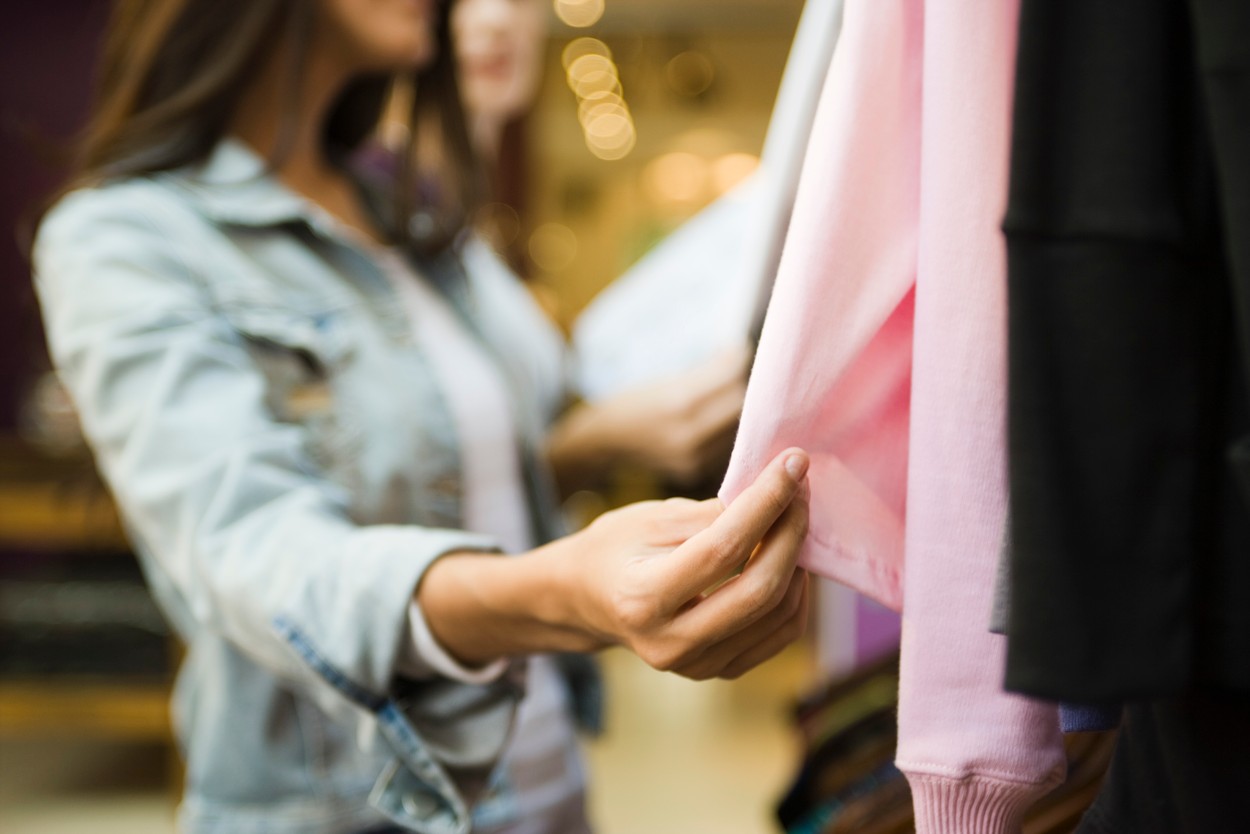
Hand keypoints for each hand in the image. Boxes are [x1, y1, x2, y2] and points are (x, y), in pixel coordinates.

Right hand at [417, 448, 810, 680]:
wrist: (587, 601)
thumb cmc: (614, 549)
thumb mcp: (648, 518)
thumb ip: (710, 514)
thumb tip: (773, 498)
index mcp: (642, 598)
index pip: (722, 550)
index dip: (765, 504)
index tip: (792, 463)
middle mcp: (669, 643)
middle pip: (758, 591)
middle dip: (791, 533)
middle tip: (800, 489)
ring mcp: (695, 666)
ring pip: (777, 614)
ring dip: (797, 560)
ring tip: (793, 517)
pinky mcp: (718, 670)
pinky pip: (778, 634)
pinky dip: (794, 592)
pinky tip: (787, 556)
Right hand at [548, 347, 749, 490]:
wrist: (606, 442)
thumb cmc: (635, 402)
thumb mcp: (666, 379)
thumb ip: (708, 370)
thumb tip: (741, 353)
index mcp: (680, 403)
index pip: (731, 379)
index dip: (739, 361)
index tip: (740, 350)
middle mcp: (690, 435)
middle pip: (739, 405)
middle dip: (742, 386)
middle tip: (740, 373)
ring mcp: (694, 459)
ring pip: (737, 428)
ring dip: (739, 410)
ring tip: (731, 395)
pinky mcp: (696, 473)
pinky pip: (726, 447)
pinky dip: (728, 430)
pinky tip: (720, 420)